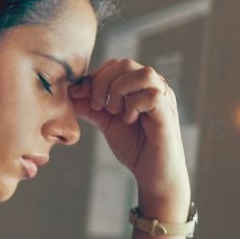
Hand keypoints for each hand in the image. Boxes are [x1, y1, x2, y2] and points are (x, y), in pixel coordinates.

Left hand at [68, 58, 190, 213]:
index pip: (115, 65)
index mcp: (139, 85)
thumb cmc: (134, 147)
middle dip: (102, 82)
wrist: (153, 174)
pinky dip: (134, 105)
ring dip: (120, 90)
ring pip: (143, 73)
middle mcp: (154, 87)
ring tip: (113, 111)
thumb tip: (70, 93)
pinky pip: (152, 96)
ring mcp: (164, 98)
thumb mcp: (106, 123)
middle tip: (96, 106)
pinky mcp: (168, 113)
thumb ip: (91, 107)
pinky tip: (129, 120)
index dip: (94, 76)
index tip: (78, 94)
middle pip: (126, 64)